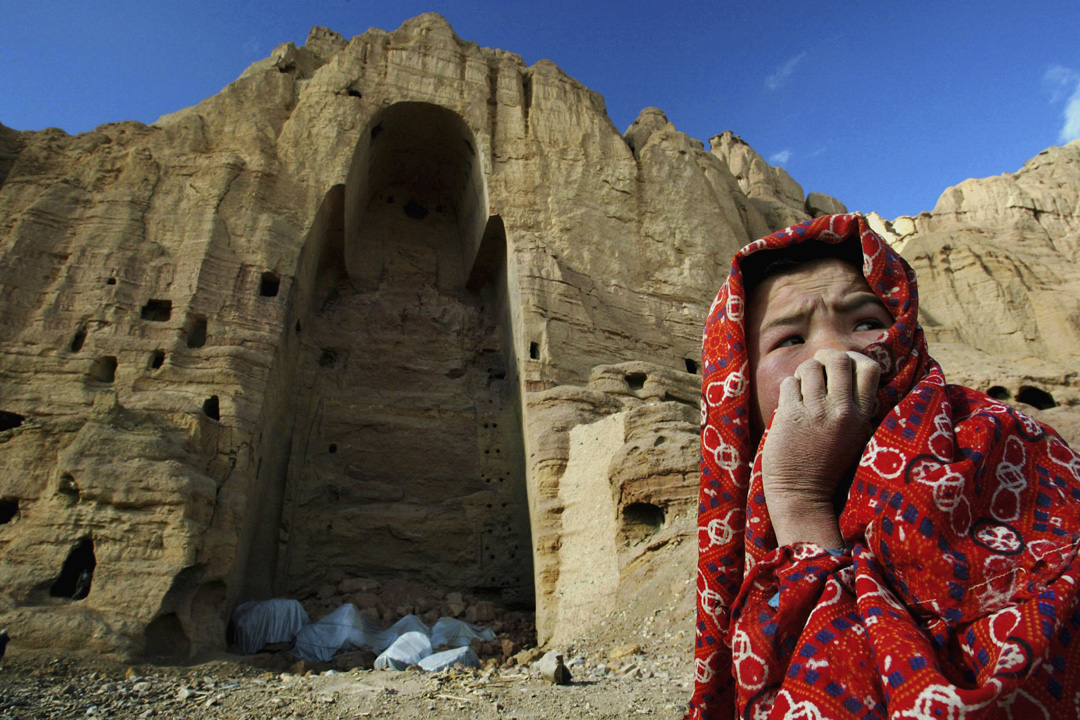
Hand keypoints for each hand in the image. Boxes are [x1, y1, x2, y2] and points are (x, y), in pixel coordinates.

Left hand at [761, 349, 879, 547]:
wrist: (803, 496)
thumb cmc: (827, 465)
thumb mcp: (855, 436)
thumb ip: (855, 406)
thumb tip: (848, 367)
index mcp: (863, 416)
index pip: (870, 368)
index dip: (855, 358)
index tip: (842, 366)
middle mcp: (842, 411)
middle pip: (839, 359)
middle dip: (826, 358)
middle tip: (818, 369)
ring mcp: (816, 412)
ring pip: (810, 367)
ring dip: (803, 373)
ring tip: (802, 389)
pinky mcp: (791, 416)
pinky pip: (789, 383)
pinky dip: (788, 388)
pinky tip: (791, 404)